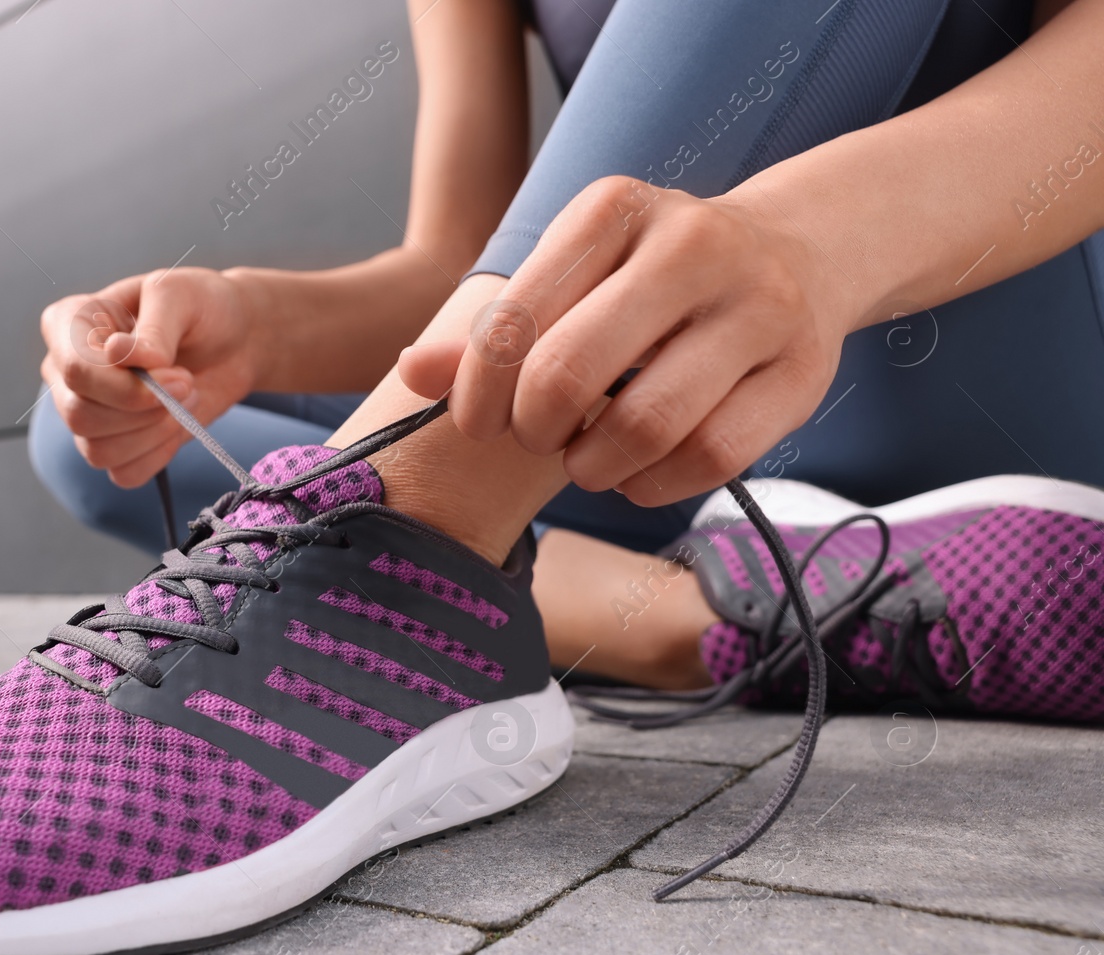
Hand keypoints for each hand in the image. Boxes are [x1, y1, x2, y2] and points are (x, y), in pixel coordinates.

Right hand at [39, 267, 260, 487]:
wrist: (232, 338)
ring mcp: (87, 411)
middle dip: (145, 409)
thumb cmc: (199, 307)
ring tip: (186, 397)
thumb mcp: (179, 296)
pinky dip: (159, 454)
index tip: (174, 371)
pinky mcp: (115, 444)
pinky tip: (178, 423)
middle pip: (80, 416)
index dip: (125, 384)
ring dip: (155, 431)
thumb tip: (117, 354)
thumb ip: (152, 328)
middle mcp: (66, 372)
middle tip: (187, 384)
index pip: (74, 370)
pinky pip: (123, 472)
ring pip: (98, 450)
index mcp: (69, 325)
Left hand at [397, 176, 856, 504]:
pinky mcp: (802, 372)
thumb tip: (412, 372)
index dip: (478, 391)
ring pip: (647, 424)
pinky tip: (637, 474)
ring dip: (594, 466)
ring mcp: (758, 307)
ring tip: (585, 460)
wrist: (799, 253)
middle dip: (532, 429)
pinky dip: (654, 485)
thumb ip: (491, 327)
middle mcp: (691, 244)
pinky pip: (711, 458)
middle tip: (535, 438)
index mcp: (613, 210)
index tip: (478, 421)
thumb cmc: (649, 279)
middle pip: (569, 373)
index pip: (514, 320)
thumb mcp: (570, 276)